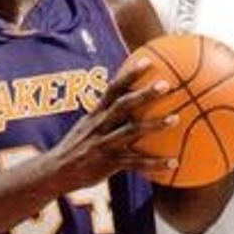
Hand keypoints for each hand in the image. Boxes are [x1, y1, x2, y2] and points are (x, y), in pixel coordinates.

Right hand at [50, 58, 178, 188]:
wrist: (56, 172)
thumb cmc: (77, 147)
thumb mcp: (86, 126)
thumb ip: (105, 114)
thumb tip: (128, 102)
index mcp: (96, 114)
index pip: (113, 88)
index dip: (129, 74)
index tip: (148, 61)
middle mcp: (99, 126)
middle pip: (124, 105)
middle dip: (144, 94)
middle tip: (165, 84)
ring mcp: (104, 145)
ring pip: (131, 132)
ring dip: (154, 125)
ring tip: (176, 118)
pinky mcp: (108, 164)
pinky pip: (135, 163)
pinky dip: (155, 164)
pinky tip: (174, 163)